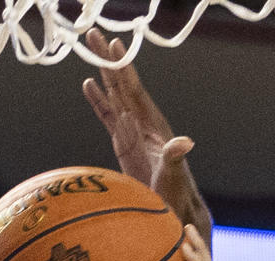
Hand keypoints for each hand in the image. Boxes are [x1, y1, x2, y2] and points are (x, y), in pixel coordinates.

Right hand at [82, 29, 212, 246]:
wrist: (172, 212)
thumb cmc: (176, 197)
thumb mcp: (173, 178)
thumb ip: (175, 159)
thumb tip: (185, 143)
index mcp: (154, 127)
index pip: (135, 92)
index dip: (124, 69)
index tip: (114, 45)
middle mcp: (144, 124)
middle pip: (122, 86)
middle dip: (108, 60)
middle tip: (94, 34)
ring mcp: (133, 133)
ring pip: (114, 96)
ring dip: (102, 74)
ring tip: (90, 50)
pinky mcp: (124, 145)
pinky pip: (108, 117)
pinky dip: (98, 101)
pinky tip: (89, 86)